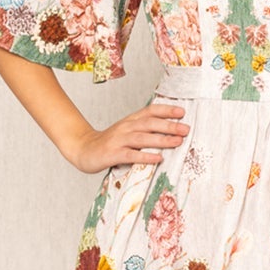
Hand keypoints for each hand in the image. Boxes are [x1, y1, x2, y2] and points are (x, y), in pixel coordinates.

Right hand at [68, 100, 189, 173]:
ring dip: (161, 139)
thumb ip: (145, 130)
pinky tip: (158, 158)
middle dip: (169, 125)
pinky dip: (145, 156)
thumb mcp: (127, 131)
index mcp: (130, 121)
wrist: (84, 149)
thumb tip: (171, 131)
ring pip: (142, 138)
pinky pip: (131, 155)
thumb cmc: (110, 143)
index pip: (150, 111)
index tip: (182, 112)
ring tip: (177, 142)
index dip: (166, 110)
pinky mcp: (113, 154)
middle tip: (185, 129)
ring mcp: (118, 140)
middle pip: (149, 123)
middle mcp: (125, 127)